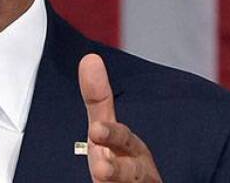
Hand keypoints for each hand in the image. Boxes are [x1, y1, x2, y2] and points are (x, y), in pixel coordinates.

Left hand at [79, 54, 161, 182]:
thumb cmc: (121, 161)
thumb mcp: (107, 132)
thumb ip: (98, 100)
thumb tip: (90, 59)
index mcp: (132, 151)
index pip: (123, 140)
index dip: (112, 135)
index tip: (95, 130)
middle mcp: (139, 173)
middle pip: (133, 173)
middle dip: (119, 171)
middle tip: (101, 169)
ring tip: (101, 175)